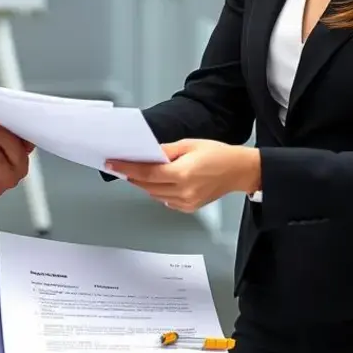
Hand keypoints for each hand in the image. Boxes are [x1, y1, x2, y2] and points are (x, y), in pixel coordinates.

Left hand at [106, 140, 261, 212]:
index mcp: (182, 174)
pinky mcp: (189, 207)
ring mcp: (186, 202)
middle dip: (133, 176)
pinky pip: (165, 200)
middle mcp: (183, 191)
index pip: (146, 173)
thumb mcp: (189, 145)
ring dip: (144, 184)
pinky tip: (159, 181)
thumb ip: (165, 151)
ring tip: (138, 172)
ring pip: (154, 194)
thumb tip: (146, 154)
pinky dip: (158, 191)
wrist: (239, 170)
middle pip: (147, 185)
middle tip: (121, 166)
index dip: (126, 168)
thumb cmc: (218, 155)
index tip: (113, 164)